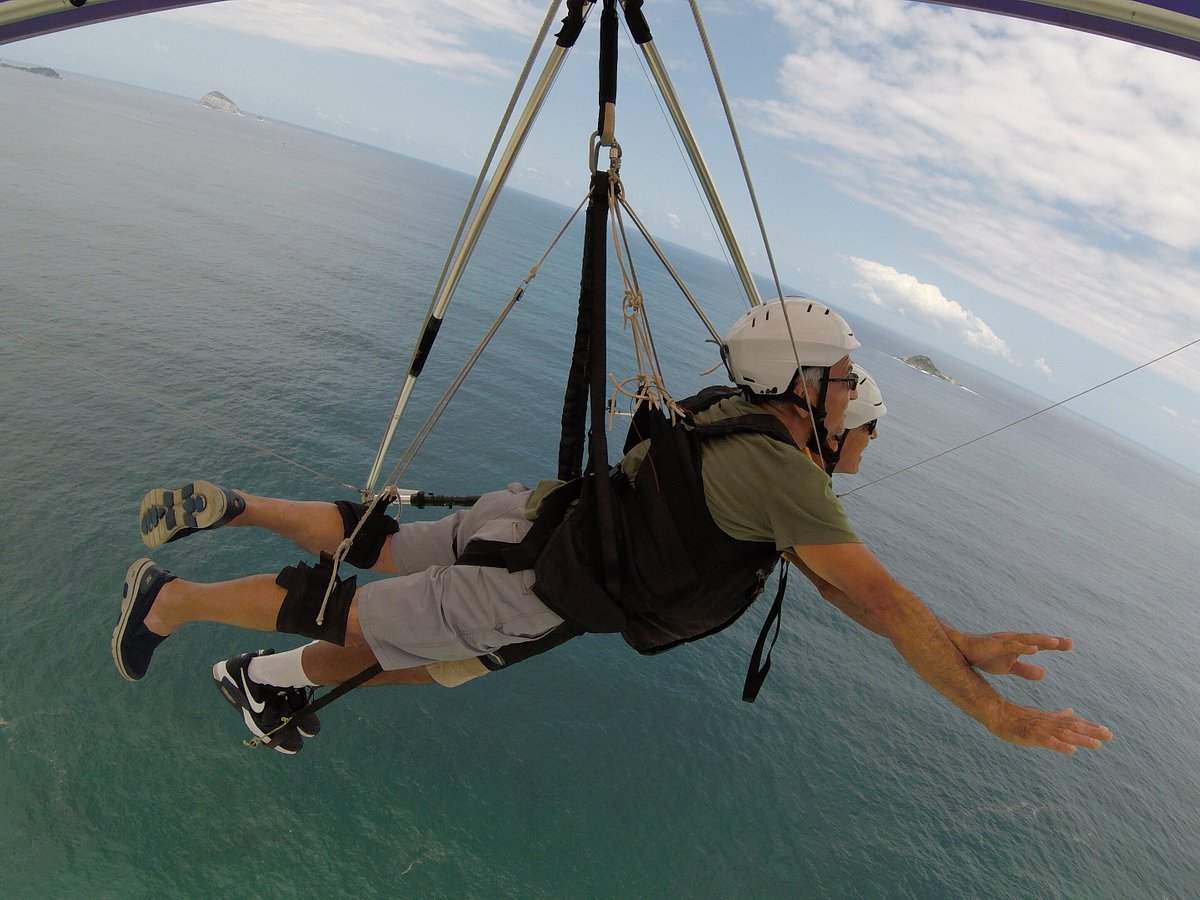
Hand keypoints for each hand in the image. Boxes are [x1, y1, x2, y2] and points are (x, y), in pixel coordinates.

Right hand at [951, 631, 1073, 679]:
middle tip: (1070, 642)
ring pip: (1026, 640)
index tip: (1071, 644)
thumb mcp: (1008, 667)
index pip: (1041, 644)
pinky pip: (1011, 645)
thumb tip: (1044, 674)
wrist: (963, 651)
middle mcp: (1014, 641)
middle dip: (1053, 641)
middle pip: (1037, 640)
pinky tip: (1033, 649)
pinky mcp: (995, 644)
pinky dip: (1022, 646)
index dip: (1055, 644)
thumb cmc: (986, 656)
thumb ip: (1026, 670)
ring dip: (1040, 641)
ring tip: (1055, 643)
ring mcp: (1005, 641)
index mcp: (1019, 646)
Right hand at [987, 704, 1112, 753]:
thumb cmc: (1017, 715)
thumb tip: (1072, 711)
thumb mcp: (1040, 715)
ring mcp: (1041, 729)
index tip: (1107, 731)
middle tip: (1110, 735)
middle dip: (1092, 732)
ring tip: (1097, 744)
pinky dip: (1060, 746)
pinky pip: (1048, 742)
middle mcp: (1049, 723)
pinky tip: (1072, 750)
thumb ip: (1057, 715)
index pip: (1074, 722)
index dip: (1090, 726)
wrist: (996, 713)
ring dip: (1081, 739)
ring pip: (1064, 734)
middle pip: (1073, 727)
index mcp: (1052, 719)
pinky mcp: (1031, 736)